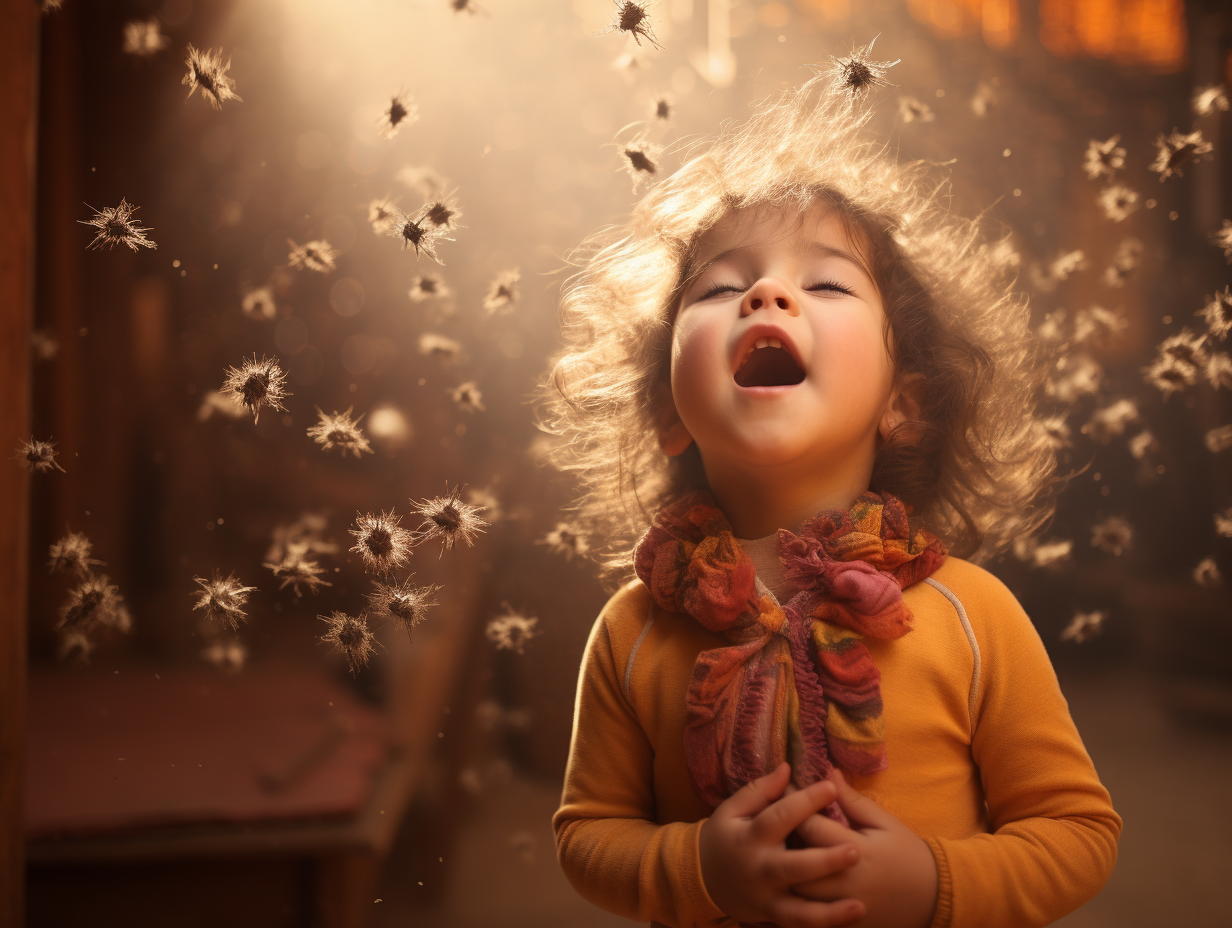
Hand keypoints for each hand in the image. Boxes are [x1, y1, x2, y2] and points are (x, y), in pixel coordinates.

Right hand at [698, 761, 865, 927]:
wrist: (701, 877)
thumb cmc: (725, 836)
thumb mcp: (732, 808)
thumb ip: (760, 790)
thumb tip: (788, 768)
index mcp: (751, 837)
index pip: (780, 816)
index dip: (806, 801)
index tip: (831, 787)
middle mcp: (760, 869)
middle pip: (795, 866)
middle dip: (825, 860)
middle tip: (856, 851)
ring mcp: (767, 897)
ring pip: (800, 908)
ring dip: (830, 910)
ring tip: (859, 905)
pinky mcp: (772, 916)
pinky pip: (800, 923)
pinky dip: (823, 923)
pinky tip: (849, 918)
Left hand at [790, 769, 938, 927]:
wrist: (933, 898)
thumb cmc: (907, 853)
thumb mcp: (884, 823)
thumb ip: (852, 800)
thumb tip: (828, 772)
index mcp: (856, 849)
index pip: (810, 825)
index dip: (793, 805)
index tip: (782, 792)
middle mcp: (845, 880)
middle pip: (795, 860)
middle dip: (781, 842)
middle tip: (773, 826)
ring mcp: (841, 906)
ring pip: (796, 891)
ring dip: (784, 873)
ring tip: (777, 854)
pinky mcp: (843, 924)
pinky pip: (808, 915)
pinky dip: (795, 899)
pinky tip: (789, 883)